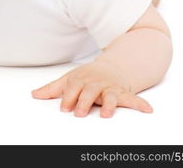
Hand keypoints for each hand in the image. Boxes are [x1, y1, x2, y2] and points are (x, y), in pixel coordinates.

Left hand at [31, 60, 152, 117]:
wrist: (111, 68)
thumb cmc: (87, 77)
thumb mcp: (69, 80)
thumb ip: (52, 89)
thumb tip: (34, 95)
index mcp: (81, 80)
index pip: (73, 88)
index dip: (68, 97)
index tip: (64, 107)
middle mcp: (96, 83)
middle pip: (90, 92)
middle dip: (85, 101)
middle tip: (80, 112)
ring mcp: (110, 88)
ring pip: (110, 96)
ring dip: (109, 104)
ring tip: (107, 114)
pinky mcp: (123, 93)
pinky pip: (133, 98)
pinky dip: (141, 104)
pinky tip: (148, 110)